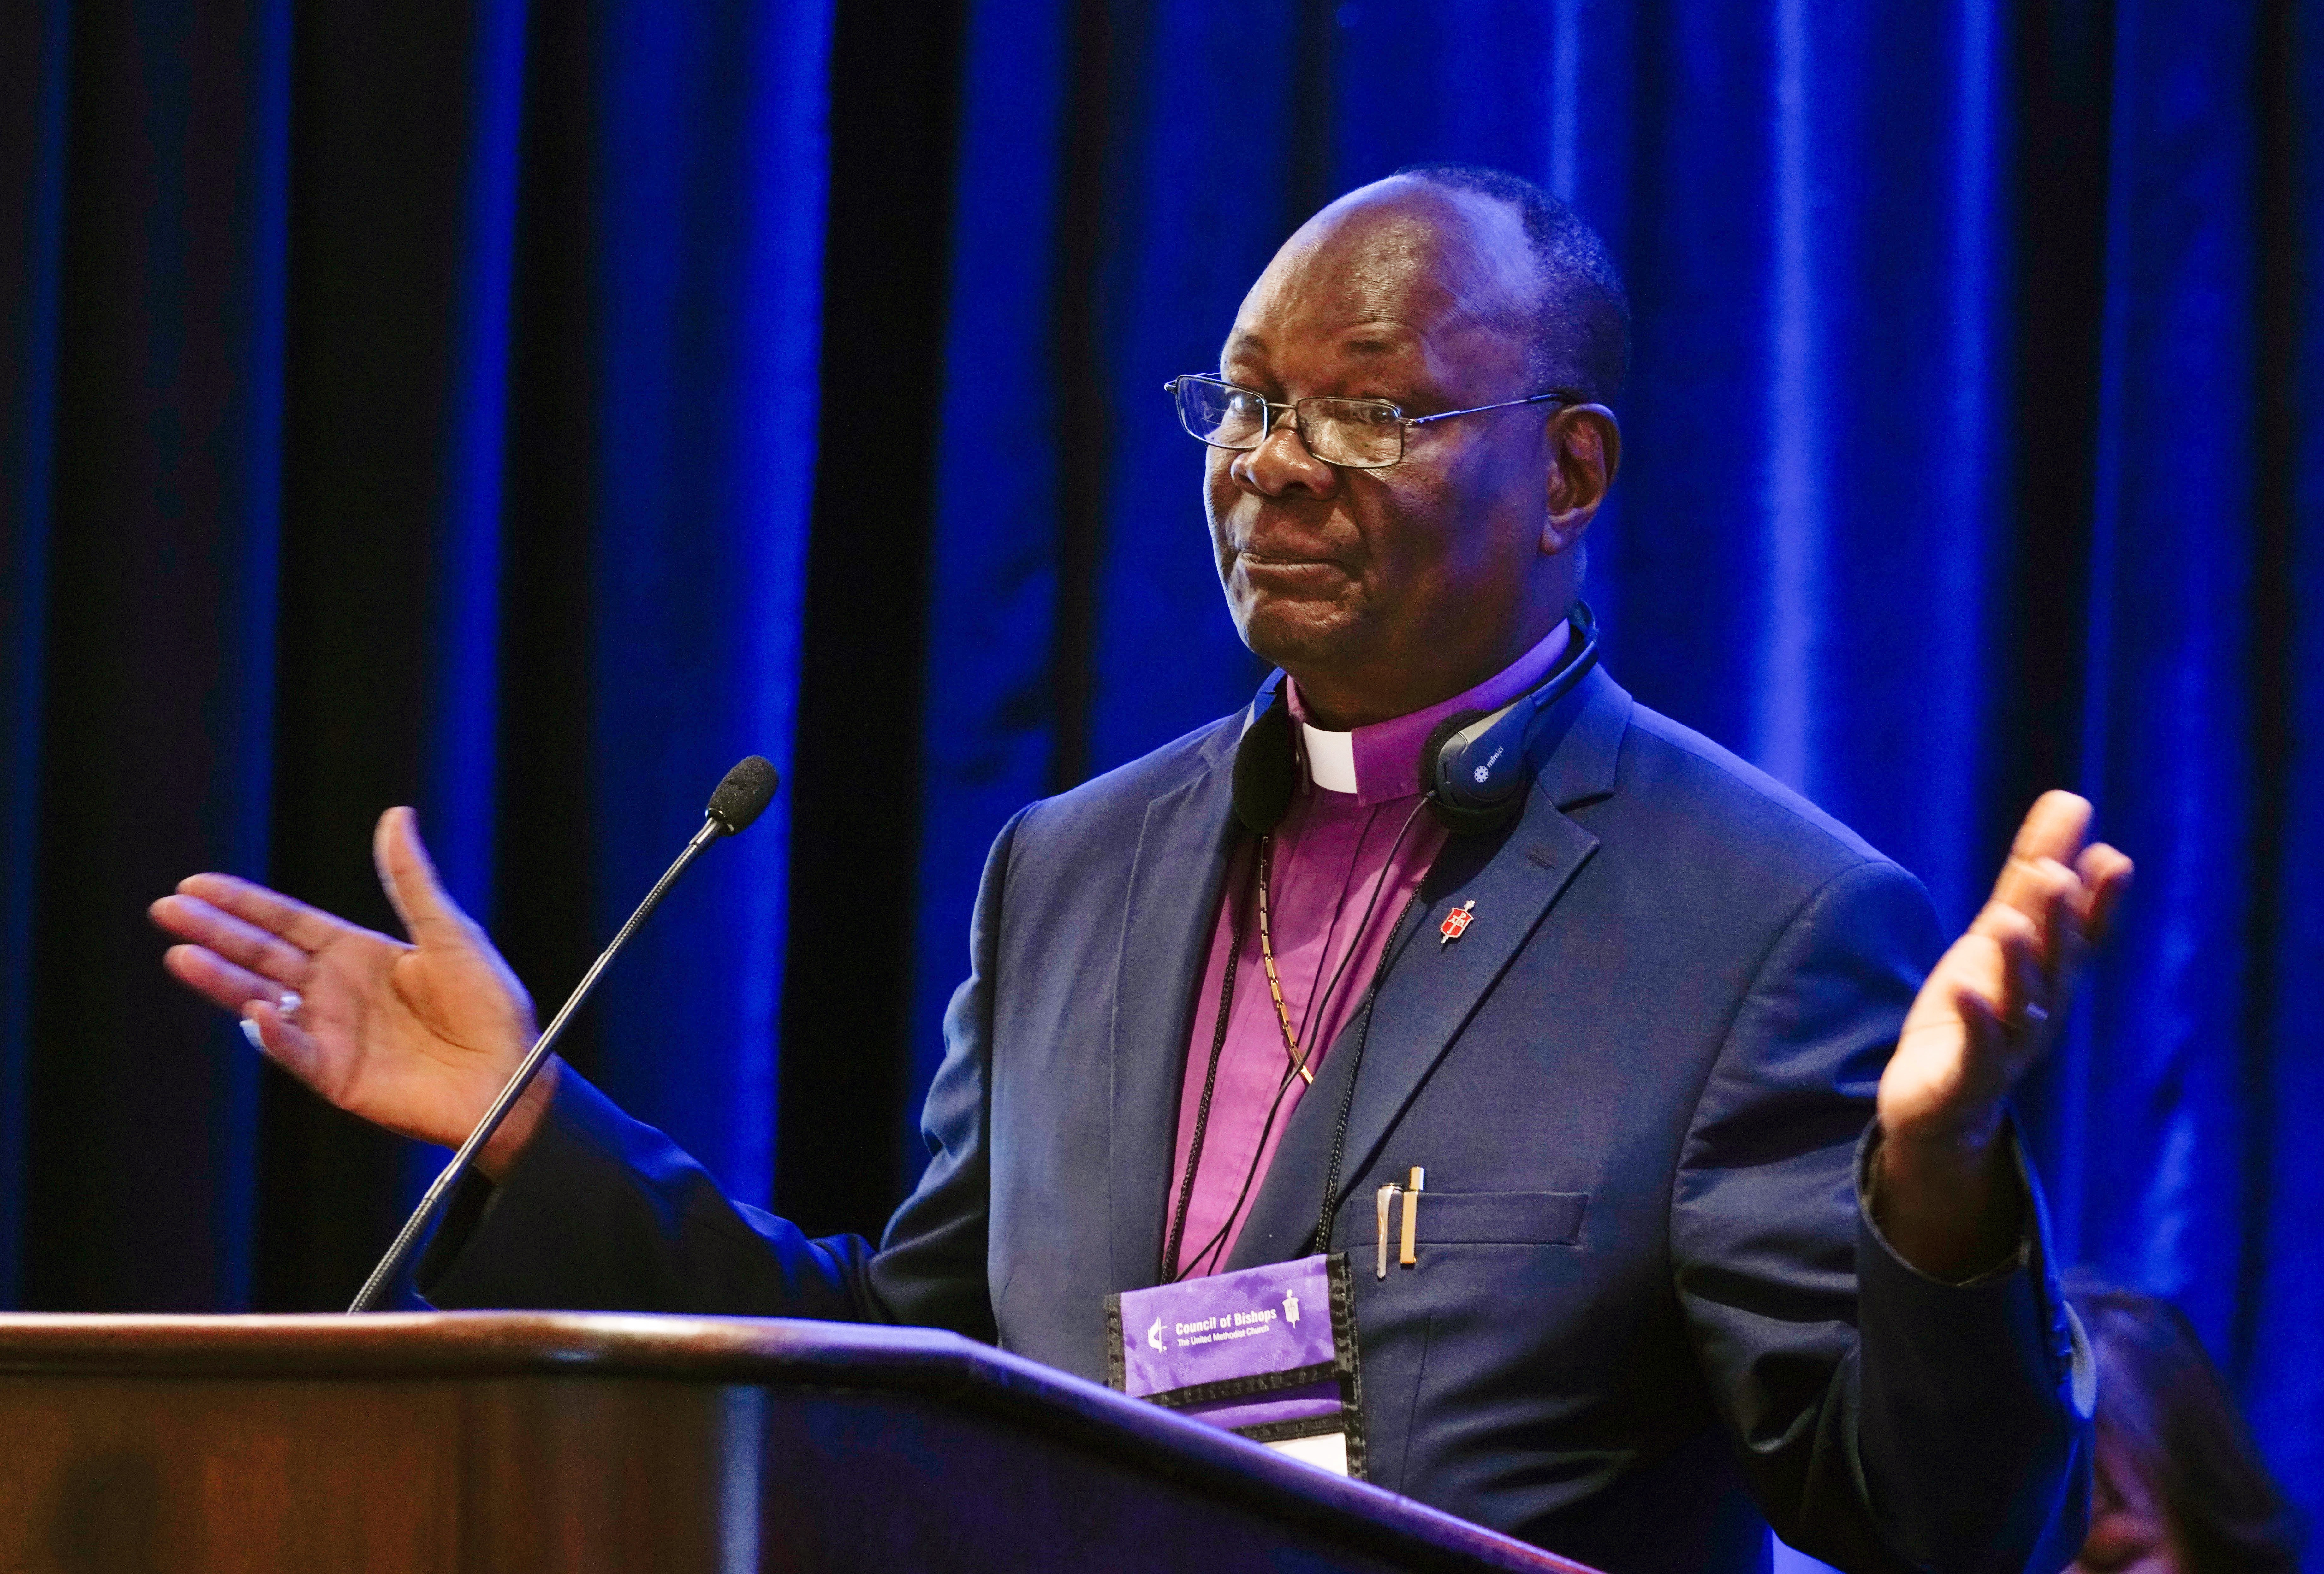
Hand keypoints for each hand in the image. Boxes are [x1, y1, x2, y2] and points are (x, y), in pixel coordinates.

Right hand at [149, 807, 556, 1174]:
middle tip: (167, 910)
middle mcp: (336, 991)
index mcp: (359, 954)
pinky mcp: (337, 1075)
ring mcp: (331, 1033)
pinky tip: (257, 1010)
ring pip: (264, 1000)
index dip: (243, 904)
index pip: (287, 922)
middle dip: (215, 932)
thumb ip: (412, 880)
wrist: (513, 1076)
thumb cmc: (491, 1005)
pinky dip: (275, 1033)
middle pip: (263, 955)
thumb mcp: (451, 932)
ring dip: (223, 980)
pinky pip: (296, 1052)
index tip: (197, 884)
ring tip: (183, 955)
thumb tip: (397, 816)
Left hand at [1872, 791, 2132, 1277]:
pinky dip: (1975, 1021)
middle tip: (2055, 874)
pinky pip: (1976, 1052)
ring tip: (2008, 922)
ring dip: (2017, 964)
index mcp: (2049, 977)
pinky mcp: (1965, 1081)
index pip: (2083, 935)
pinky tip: (1965, 990)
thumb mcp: (1998, 934)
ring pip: (2020, 1005)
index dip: (2100, 901)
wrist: (1939, 1105)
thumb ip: (2030, 874)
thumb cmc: (1977, 1009)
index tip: (2112, 859)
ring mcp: (2006, 1051)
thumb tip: (2070, 801)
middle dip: (2058, 922)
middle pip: (2055, 964)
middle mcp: (2039, 1013)